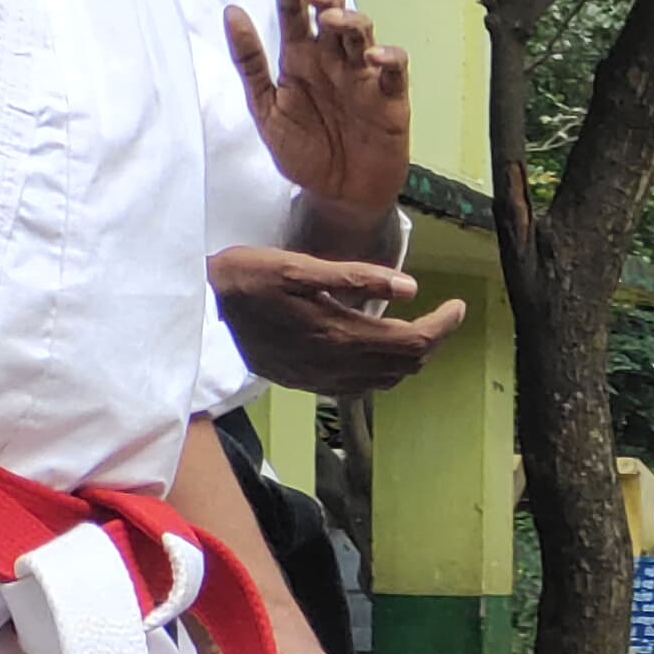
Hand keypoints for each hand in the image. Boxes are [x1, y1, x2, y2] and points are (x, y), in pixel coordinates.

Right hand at [209, 245, 465, 396]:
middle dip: (431, 340)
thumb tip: (410, 287)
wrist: (196, 311)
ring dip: (408, 357)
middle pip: (407, 364)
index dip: (444, 326)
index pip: (415, 340)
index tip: (458, 306)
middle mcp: (336, 366)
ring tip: (415, 328)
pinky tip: (376, 348)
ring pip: (387, 379)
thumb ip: (357, 276)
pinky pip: (361, 386)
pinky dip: (382, 369)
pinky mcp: (306, 383)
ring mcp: (321, 380)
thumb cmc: (244, 278)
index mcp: (340, 335)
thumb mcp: (298, 267)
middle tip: (440, 315)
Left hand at [224, 0, 414, 236]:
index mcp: (300, 61)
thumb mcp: (265, 109)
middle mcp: (333, 63)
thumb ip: (250, 63)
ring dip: (352, 22)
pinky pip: (395, 70)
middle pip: (334, 16)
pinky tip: (372, 57)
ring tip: (333, 21)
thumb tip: (232, 12)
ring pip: (363, 35)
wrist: (336, 196)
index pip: (294, 18)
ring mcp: (363, 78)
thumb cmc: (302, 153)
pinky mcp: (390, 99)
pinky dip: (389, 58)